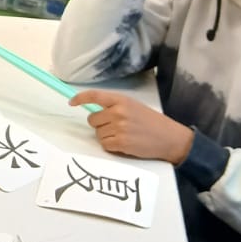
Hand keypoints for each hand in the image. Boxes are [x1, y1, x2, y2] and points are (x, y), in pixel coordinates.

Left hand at [69, 90, 193, 164]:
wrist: (169, 138)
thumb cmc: (151, 122)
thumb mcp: (133, 106)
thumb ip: (114, 106)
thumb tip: (93, 110)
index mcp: (121, 100)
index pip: (95, 96)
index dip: (80, 98)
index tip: (71, 102)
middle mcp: (118, 112)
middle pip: (92, 119)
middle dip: (100, 124)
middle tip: (115, 127)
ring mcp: (119, 128)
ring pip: (98, 133)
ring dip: (106, 136)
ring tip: (123, 135)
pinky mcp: (121, 143)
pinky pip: (104, 144)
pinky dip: (111, 146)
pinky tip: (124, 144)